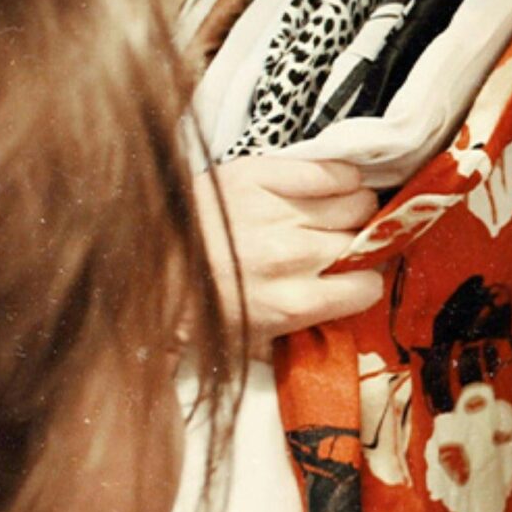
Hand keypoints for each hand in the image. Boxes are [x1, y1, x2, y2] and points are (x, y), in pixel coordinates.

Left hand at [196, 157, 383, 356]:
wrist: (144, 261)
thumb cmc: (200, 304)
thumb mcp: (251, 340)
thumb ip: (301, 335)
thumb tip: (344, 324)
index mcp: (292, 303)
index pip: (367, 288)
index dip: (362, 282)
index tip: (353, 277)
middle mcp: (291, 256)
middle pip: (365, 241)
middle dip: (359, 244)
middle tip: (341, 245)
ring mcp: (277, 212)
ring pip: (358, 203)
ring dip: (354, 209)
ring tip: (336, 214)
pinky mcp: (260, 175)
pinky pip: (330, 171)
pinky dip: (341, 177)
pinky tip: (332, 186)